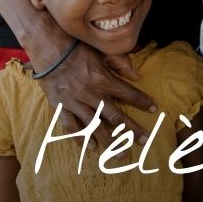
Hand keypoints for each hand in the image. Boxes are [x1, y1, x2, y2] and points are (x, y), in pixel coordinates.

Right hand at [31, 39, 157, 149]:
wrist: (48, 48)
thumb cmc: (77, 47)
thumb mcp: (102, 50)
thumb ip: (121, 63)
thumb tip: (137, 75)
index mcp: (103, 78)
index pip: (128, 93)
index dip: (142, 101)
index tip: (154, 109)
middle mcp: (91, 93)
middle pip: (115, 115)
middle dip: (131, 129)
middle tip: (144, 141)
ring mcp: (75, 102)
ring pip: (95, 126)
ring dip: (109, 141)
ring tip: (121, 154)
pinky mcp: (61, 107)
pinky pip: (71, 127)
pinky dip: (81, 139)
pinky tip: (92, 148)